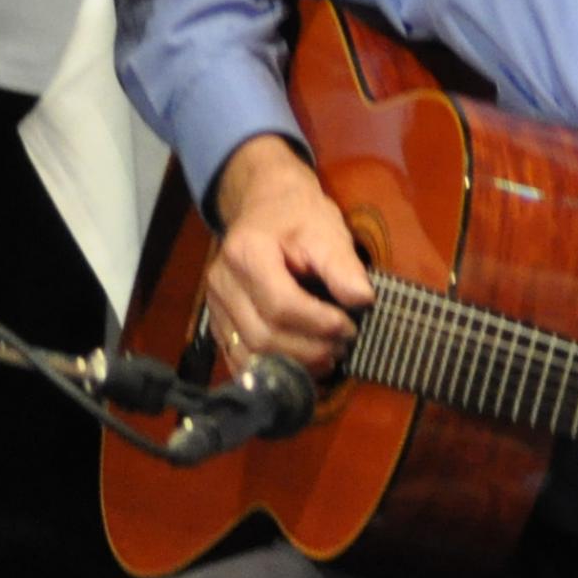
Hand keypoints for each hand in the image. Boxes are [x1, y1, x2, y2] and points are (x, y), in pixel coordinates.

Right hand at [202, 140, 372, 378]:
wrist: (265, 205)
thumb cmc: (298, 216)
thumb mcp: (326, 230)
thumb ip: (343, 266)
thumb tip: (363, 300)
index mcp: (246, 253)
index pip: (280, 304)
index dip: (318, 324)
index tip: (349, 327)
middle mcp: (222, 282)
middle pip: (263, 336)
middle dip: (309, 349)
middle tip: (342, 346)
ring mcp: (215, 306)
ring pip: (250, 354)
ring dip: (293, 366)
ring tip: (327, 358)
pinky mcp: (218, 323)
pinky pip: (239, 359)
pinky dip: (272, 371)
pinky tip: (302, 367)